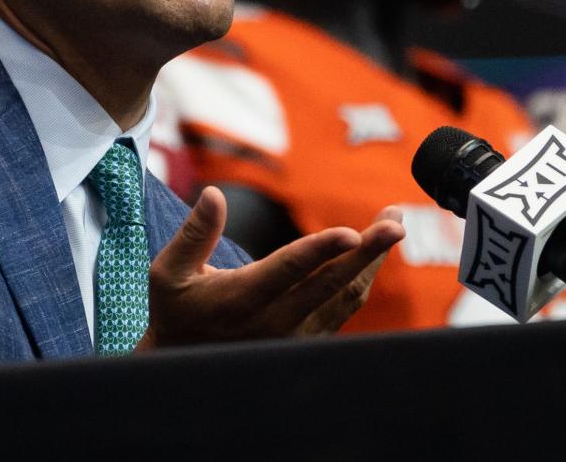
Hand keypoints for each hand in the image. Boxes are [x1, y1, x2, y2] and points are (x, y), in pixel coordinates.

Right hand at [136, 187, 403, 349]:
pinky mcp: (305, 342)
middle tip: (396, 220)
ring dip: (372, 261)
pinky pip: (342, 309)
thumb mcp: (169, 273)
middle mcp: (275, 321)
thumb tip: (213, 194)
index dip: (322, 250)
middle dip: (369, 251)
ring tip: (391, 224)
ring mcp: (295, 336)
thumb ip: (195, 233)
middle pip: (332, 284)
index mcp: (242, 299)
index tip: (353, 232)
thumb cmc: (175, 312)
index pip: (290, 270)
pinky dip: (360, 280)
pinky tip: (370, 255)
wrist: (183, 370)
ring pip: (345, 297)